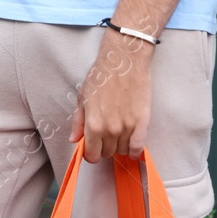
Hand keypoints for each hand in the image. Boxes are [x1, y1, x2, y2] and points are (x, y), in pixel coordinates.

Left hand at [69, 32, 152, 161]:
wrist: (124, 62)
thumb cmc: (101, 76)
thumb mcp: (82, 97)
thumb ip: (78, 121)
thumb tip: (74, 140)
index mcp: (93, 124)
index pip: (92, 155)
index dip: (90, 153)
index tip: (92, 147)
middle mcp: (110, 130)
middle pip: (108, 153)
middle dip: (104, 148)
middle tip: (104, 136)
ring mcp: (127, 127)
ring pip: (123, 151)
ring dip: (119, 146)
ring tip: (117, 133)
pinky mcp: (142, 123)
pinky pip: (138, 148)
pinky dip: (135, 151)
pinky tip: (131, 147)